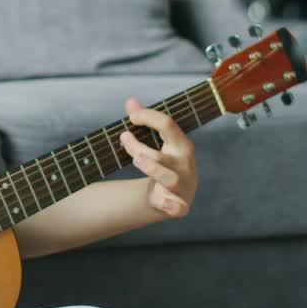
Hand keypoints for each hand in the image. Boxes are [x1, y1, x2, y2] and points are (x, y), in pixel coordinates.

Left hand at [119, 98, 197, 218]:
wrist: (178, 195)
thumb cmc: (165, 162)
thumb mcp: (158, 141)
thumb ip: (145, 120)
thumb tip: (130, 101)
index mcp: (180, 145)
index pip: (168, 125)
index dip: (149, 117)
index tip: (131, 117)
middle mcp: (183, 164)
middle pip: (161, 153)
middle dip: (140, 147)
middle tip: (123, 137)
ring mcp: (182, 185)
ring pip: (167, 178)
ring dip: (152, 169)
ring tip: (136, 160)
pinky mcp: (179, 205)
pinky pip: (176, 206)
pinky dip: (169, 204)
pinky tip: (160, 200)